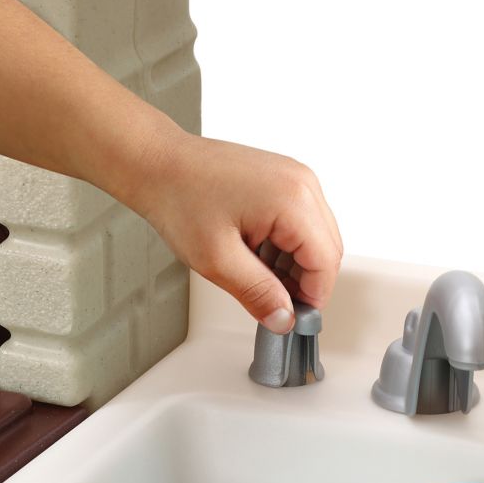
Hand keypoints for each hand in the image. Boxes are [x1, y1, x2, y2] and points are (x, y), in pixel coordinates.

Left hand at [134, 133, 342, 333]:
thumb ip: (258, 294)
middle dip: (305, 282)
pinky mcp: (283, 180)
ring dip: (294, 265)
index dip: (312, 296)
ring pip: (315, 238)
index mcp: (293, 200)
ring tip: (257, 275)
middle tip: (274, 302)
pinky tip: (257, 255)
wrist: (157, 164)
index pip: (326, 261)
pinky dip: (286, 246)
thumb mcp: (218, 260)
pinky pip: (300, 222)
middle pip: (326, 249)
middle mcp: (301, 184)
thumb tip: (284, 318)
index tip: (292, 316)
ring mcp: (294, 179)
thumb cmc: (179, 197)